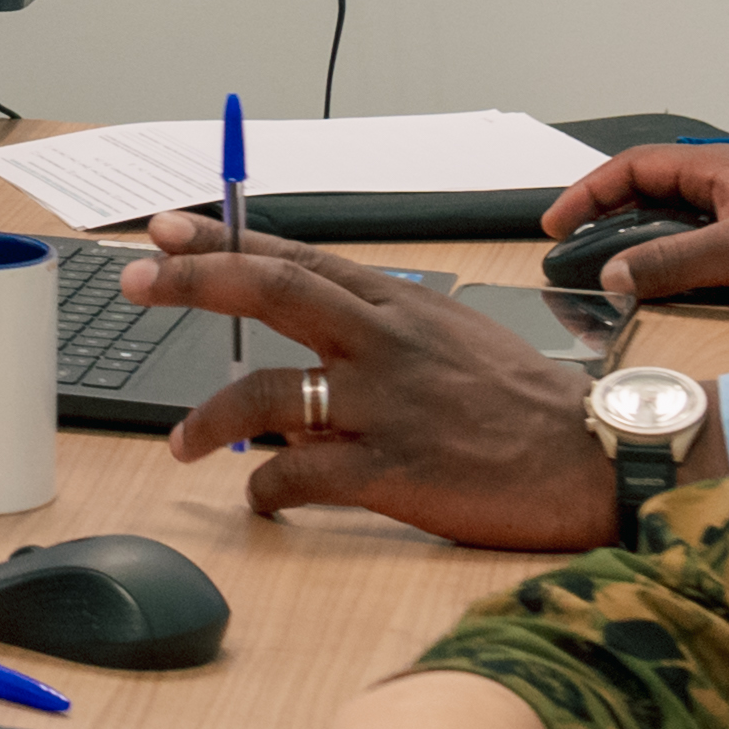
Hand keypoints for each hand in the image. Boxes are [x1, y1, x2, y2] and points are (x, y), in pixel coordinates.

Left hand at [125, 218, 627, 552]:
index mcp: (400, 305)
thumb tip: (324, 328)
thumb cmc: (529, 404)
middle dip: (191, 282)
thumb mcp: (460, 336)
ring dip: (208, 419)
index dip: (223, 243)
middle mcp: (386, 342)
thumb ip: (389, 326)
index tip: (165, 230)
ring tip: (180, 444)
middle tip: (133, 280)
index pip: (295, 259)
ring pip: (266, 395)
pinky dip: (264, 488)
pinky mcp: (391, 471)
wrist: (596, 459)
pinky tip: (259, 498)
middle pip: (270, 293)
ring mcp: (386, 405)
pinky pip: (298, 476)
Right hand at [535, 139, 728, 335]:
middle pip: (651, 197)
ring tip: (614, 280)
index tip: (556, 226)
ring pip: (677, 229)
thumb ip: (672, 262)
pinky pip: (705, 255)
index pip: (635, 167)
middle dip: (608, 223)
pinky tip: (672, 298)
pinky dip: (678, 272)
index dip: (588, 193)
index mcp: (723, 168)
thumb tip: (613, 274)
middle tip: (575, 255)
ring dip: (644, 251)